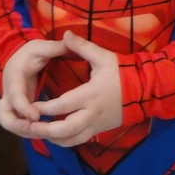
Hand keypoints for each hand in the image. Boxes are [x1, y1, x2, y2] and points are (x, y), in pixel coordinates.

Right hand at [0, 37, 70, 135]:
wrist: (20, 58)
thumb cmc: (31, 53)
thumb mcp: (41, 47)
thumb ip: (55, 47)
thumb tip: (70, 41)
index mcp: (14, 77)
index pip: (14, 95)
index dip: (23, 108)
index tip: (36, 117)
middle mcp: (9, 92)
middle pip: (3, 115)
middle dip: (16, 126)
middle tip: (35, 131)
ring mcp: (12, 103)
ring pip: (9, 122)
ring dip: (23, 131)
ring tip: (43, 135)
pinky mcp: (18, 109)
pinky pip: (19, 123)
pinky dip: (28, 131)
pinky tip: (46, 134)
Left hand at [20, 32, 123, 148]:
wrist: (144, 90)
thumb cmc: (122, 72)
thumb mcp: (102, 57)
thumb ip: (82, 46)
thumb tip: (65, 33)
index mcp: (90, 94)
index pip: (62, 105)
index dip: (44, 107)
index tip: (31, 106)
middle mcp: (91, 113)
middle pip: (65, 129)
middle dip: (45, 130)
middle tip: (30, 126)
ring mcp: (96, 125)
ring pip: (71, 139)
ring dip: (53, 139)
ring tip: (38, 133)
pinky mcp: (99, 130)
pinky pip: (79, 141)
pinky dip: (65, 141)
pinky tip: (54, 136)